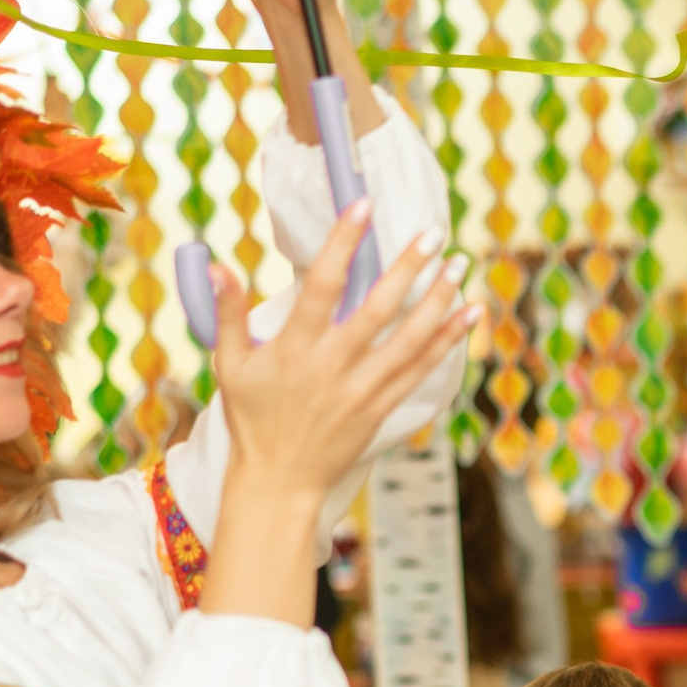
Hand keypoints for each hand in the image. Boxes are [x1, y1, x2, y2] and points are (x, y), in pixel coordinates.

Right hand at [202, 211, 475, 628]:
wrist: (280, 480)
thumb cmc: (252, 418)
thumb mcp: (230, 364)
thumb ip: (228, 312)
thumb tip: (218, 265)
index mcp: (296, 347)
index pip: (324, 284)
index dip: (345, 242)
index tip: (364, 206)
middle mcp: (334, 365)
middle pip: (380, 308)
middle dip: (410, 267)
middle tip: (436, 233)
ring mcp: (363, 388)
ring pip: (411, 338)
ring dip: (440, 300)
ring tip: (461, 265)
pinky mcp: (382, 407)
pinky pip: (421, 369)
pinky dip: (446, 341)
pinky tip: (468, 315)